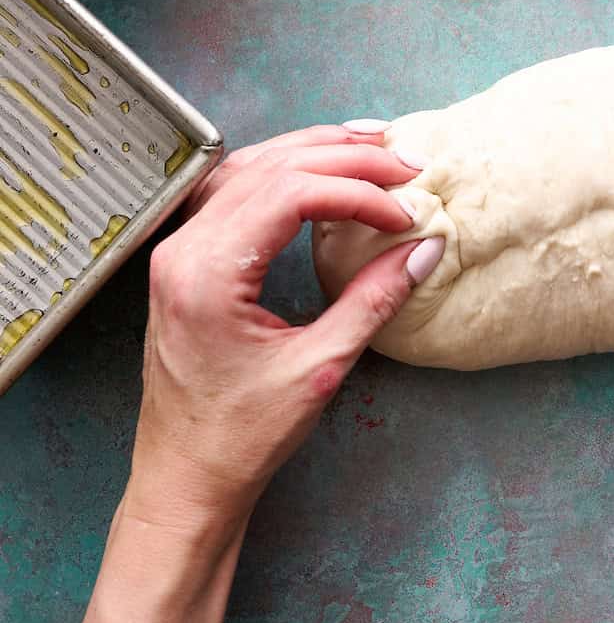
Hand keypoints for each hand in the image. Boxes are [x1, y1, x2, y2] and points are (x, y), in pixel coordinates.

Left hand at [125, 125, 442, 533]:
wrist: (186, 476)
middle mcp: (184, 250)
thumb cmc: (242, 436)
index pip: (290, 193)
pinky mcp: (187, 260)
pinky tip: (317, 167)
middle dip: (345, 158)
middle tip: (405, 162)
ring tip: (372, 146)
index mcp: (207, 274)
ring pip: (249, 168)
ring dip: (314, 152)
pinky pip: (233, 191)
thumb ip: (373, 300)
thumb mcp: (320, 369)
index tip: (405, 212)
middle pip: (270, 168)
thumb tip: (424, 248)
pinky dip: (283, 170)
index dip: (357, 192)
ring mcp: (179, 251)